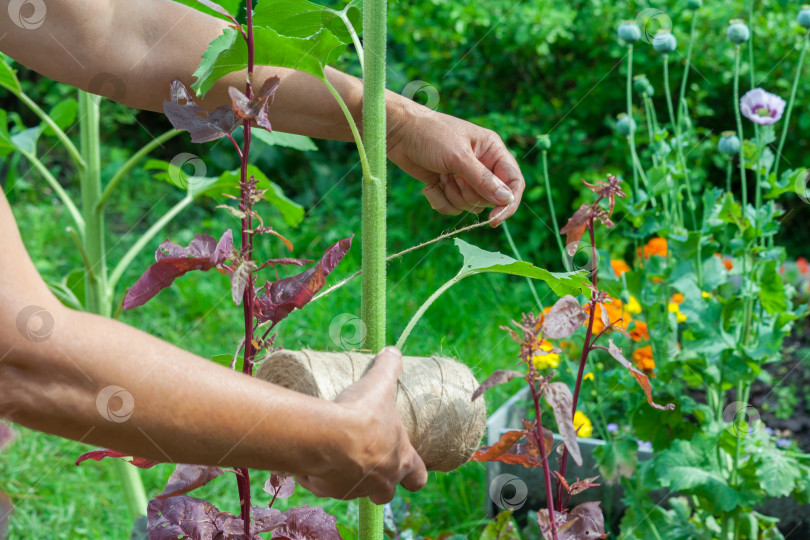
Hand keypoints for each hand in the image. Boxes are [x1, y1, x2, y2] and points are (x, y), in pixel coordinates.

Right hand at [295, 347, 426, 503]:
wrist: (329, 437)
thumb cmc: (363, 413)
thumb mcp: (379, 384)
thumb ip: (389, 366)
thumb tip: (394, 350)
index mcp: (401, 460)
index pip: (418, 478)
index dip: (414, 473)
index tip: (408, 466)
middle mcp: (382, 481)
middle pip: (386, 493)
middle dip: (380, 482)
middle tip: (369, 462)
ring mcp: (356, 490)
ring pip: (356, 491)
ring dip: (350, 478)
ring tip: (338, 455)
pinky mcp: (329, 491)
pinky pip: (326, 486)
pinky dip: (322, 476)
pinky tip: (316, 458)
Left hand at [386, 97, 524, 225]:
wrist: (399, 134)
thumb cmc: (430, 135)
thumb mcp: (458, 157)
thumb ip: (483, 180)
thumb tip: (507, 200)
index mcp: (492, 151)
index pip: (514, 182)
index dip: (508, 203)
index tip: (494, 219)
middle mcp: (482, 165)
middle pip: (489, 199)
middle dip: (469, 194)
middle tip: (453, 176)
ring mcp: (464, 177)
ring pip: (469, 206)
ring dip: (452, 195)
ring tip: (441, 175)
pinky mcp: (447, 186)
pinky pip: (452, 207)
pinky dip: (439, 200)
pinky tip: (431, 185)